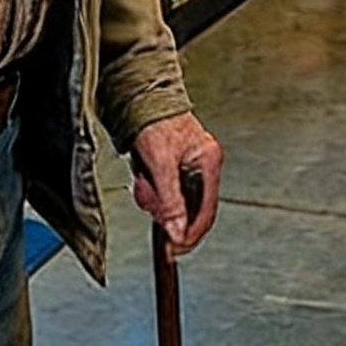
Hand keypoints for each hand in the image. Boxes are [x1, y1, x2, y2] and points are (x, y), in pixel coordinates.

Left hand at [130, 113, 222, 257]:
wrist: (137, 97)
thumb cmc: (153, 121)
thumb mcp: (161, 164)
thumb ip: (171, 200)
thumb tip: (177, 232)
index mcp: (209, 162)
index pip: (207, 211)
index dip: (190, 233)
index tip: (173, 249)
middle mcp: (202, 167)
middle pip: (188, 209)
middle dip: (165, 210)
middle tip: (149, 200)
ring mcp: (187, 169)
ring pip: (172, 204)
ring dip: (153, 198)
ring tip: (143, 180)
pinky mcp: (172, 170)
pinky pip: (163, 194)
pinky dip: (149, 191)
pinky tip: (142, 176)